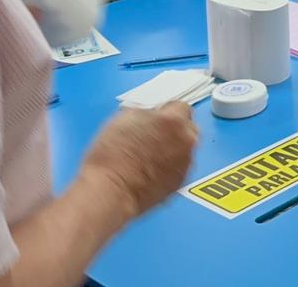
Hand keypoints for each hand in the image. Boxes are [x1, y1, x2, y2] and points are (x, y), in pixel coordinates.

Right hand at [78, 102, 197, 218]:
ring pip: (184, 148)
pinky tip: (151, 169)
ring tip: (148, 156)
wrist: (111, 190)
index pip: (180, 106)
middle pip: (187, 127)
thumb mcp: (123, 119)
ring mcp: (186, 161)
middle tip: (152, 136)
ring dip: (173, 148)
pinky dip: (170, 166)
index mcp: (173, 120)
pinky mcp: (182, 179)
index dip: (165, 112)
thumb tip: (150, 113)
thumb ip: (145, 111)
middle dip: (172, 129)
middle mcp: (186, 139)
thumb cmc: (112, 158)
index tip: (157, 117)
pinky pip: (180, 167)